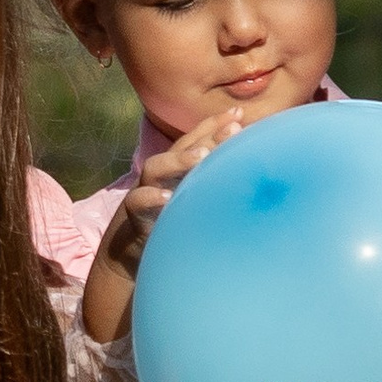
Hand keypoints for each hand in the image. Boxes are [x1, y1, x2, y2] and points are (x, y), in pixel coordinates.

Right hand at [81, 111, 246, 341]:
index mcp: (176, 176)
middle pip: (180, 148)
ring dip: (179, 160)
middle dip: (206, 135)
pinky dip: (151, 198)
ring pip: (155, 168)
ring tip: (203, 156)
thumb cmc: (169, 236)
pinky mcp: (132, 220)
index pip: (196, 144)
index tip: (241, 115)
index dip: (215, 127)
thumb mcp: (193, 213)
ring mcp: (144, 197)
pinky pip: (137, 203)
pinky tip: (168, 198)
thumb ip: (213, 196)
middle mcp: (160, 180)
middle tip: (233, 128)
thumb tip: (254, 190)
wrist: (128, 266)